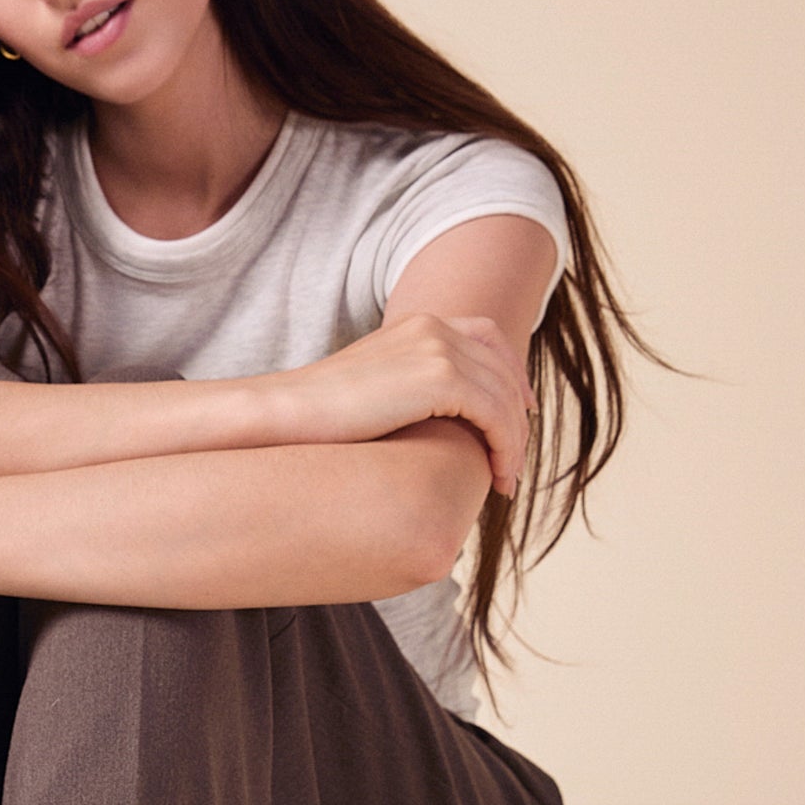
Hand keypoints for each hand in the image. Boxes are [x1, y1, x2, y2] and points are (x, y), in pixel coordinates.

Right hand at [284, 313, 539, 497]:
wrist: (283, 413)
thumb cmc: (315, 416)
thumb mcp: (369, 389)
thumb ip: (404, 389)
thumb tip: (421, 422)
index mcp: (418, 324)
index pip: (488, 337)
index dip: (513, 375)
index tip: (520, 413)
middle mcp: (434, 327)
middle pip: (504, 371)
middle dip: (517, 419)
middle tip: (512, 463)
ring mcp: (439, 349)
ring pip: (505, 398)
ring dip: (514, 443)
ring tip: (506, 481)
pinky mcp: (440, 379)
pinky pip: (496, 417)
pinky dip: (506, 449)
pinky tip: (499, 479)